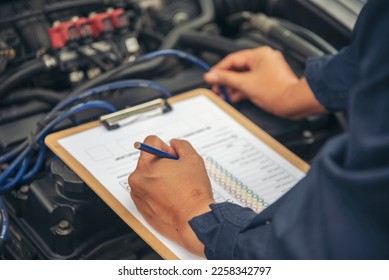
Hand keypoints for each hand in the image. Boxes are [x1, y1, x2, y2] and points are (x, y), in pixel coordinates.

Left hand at [128, 136, 214, 256]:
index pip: (150, 142)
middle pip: (148, 160)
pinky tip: (171, 198)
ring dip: (159, 178)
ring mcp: (137, 195)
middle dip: (162, 163)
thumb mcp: (192, 159)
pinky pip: (147, 193)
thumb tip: (174, 144)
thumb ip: (181, 145)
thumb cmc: (193, 193)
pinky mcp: (141, 208)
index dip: (166, 147)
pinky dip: (157, 192)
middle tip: (178, 174)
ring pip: (148, 177)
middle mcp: (137, 179)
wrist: (193, 221)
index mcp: (146, 165)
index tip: (174, 158)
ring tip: (176, 188)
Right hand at [204, 46, 325, 119]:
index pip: (232, 59)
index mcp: (259, 54)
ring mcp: (267, 69)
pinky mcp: (269, 79)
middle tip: (217, 88)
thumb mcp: (245, 84)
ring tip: (225, 94)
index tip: (210, 77)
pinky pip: (251, 81)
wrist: (294, 102)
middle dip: (226, 80)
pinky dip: (242, 88)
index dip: (219, 69)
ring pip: (244, 75)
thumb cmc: (277, 91)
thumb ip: (226, 79)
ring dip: (233, 86)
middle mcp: (264, 59)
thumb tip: (212, 75)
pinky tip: (235, 96)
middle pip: (237, 68)